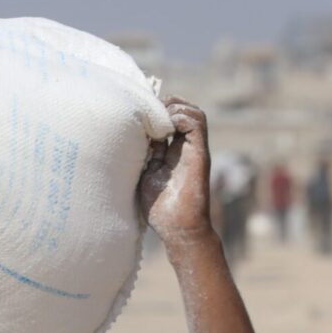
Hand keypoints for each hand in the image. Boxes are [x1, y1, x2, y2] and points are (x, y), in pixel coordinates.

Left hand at [138, 97, 214, 247]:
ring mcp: (193, 149)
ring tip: (156, 114)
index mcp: (170, 152)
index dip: (154, 110)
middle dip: (164, 104)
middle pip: (181, 111)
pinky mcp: (200, 154)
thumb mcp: (144, 174)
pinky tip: (164, 125)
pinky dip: (181, 117)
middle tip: (145, 108)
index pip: (167, 120)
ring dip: (174, 107)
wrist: (178, 228)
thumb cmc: (159, 208)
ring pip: (193, 113)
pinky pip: (197, 124)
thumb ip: (143, 156)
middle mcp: (184, 147)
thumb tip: (131, 137)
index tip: (136, 110)